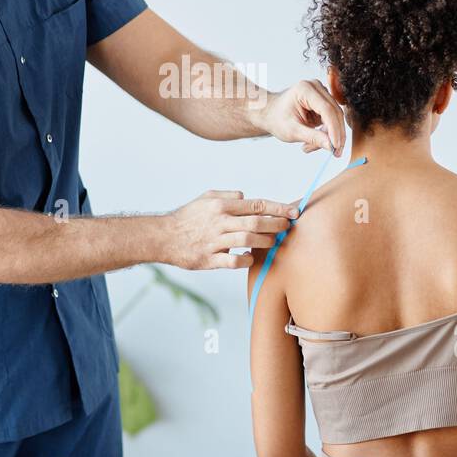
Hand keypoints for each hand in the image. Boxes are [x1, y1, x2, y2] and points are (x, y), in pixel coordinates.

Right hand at [160, 189, 298, 269]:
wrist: (163, 237)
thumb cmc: (187, 217)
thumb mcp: (205, 198)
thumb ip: (227, 196)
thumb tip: (246, 196)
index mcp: (221, 206)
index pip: (256, 205)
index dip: (278, 208)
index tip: (294, 211)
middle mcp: (219, 222)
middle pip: (256, 221)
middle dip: (277, 224)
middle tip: (289, 226)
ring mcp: (214, 241)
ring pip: (248, 239)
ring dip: (265, 240)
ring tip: (273, 241)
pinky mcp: (209, 259)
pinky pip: (233, 260)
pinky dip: (246, 258)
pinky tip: (251, 257)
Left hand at [253, 79, 346, 154]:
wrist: (270, 114)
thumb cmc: (277, 119)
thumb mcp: (292, 131)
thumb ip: (313, 138)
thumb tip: (331, 146)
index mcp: (305, 89)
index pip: (327, 110)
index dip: (334, 129)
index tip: (336, 147)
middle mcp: (316, 87)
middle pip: (335, 113)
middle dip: (335, 135)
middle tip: (333, 153)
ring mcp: (321, 93)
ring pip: (335, 118)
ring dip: (329, 136)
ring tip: (308, 146)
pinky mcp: (323, 102)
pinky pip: (332, 120)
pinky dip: (326, 133)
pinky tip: (311, 142)